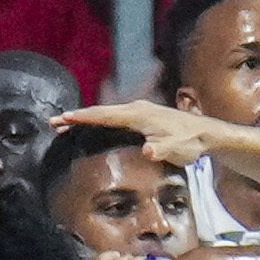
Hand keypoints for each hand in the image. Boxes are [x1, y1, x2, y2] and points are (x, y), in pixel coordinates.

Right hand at [56, 99, 219, 170]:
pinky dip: (98, 120)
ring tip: (65, 125)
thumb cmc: (189, 143)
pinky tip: (92, 125)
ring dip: (86, 118)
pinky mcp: (142, 116)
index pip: (105, 115)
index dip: (83, 118)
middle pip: (100, 112)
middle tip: (54, 123)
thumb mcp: (175, 150)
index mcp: (138, 115)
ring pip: (106, 113)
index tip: (64, 119)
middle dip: (77, 117)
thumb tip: (148, 151)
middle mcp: (136, 108)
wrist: (205, 134)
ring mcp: (139, 111)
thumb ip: (160, 151)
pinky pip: (114, 117)